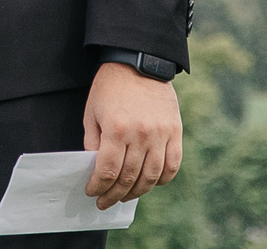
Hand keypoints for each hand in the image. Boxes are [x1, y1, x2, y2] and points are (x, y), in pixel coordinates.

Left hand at [84, 63, 181, 207]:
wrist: (138, 63)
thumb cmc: (110, 87)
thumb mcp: (92, 112)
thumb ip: (94, 142)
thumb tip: (95, 168)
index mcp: (116, 130)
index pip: (108, 171)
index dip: (99, 187)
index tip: (92, 193)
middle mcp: (141, 135)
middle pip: (129, 177)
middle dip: (114, 195)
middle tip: (105, 202)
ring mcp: (161, 136)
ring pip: (152, 177)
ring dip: (137, 192)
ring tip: (125, 196)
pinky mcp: (175, 133)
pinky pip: (172, 166)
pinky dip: (162, 180)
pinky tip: (151, 184)